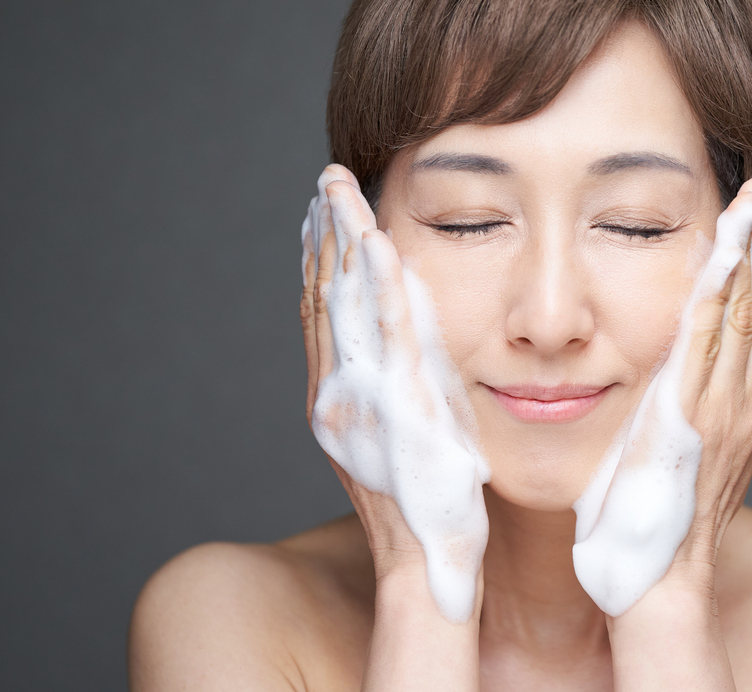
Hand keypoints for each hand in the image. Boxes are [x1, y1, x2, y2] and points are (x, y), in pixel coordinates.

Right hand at [300, 164, 488, 622]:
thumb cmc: (432, 506)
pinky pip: (390, 336)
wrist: (430, 570)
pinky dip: (380, 286)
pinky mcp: (400, 408)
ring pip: (346, 307)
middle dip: (322, 234)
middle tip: (324, 181)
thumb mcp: (406, 434)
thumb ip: (399, 385)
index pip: (324, 315)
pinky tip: (379, 241)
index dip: (319, 259)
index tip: (320, 211)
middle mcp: (337, 397)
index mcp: (338, 401)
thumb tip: (407, 340)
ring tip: (338, 189)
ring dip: (341, 242)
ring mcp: (363, 403)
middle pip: (324, 298)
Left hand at [573, 177, 751, 614]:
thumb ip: (732, 413)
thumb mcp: (708, 463)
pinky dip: (714, 294)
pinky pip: (702, 342)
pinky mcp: (687, 415)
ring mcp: (721, 410)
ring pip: (742, 318)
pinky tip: (717, 256)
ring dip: (749, 258)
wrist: (659, 584)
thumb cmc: (665, 526)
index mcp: (747, 414)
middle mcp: (744, 406)